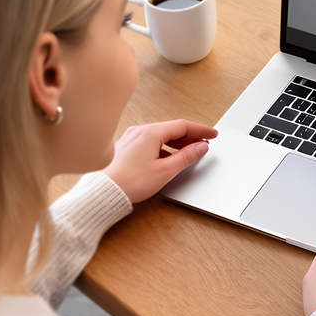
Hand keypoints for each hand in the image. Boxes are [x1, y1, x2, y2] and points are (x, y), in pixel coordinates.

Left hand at [102, 119, 217, 202]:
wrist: (104, 190)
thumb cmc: (130, 181)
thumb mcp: (165, 171)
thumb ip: (186, 157)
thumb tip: (200, 148)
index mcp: (151, 133)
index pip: (183, 125)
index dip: (201, 130)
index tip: (212, 134)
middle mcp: (140, 131)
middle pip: (172, 129)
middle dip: (191, 136)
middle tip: (204, 144)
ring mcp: (132, 138)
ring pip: (161, 135)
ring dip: (178, 142)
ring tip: (190, 152)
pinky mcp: (127, 146)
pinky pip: (151, 141)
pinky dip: (165, 146)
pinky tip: (170, 157)